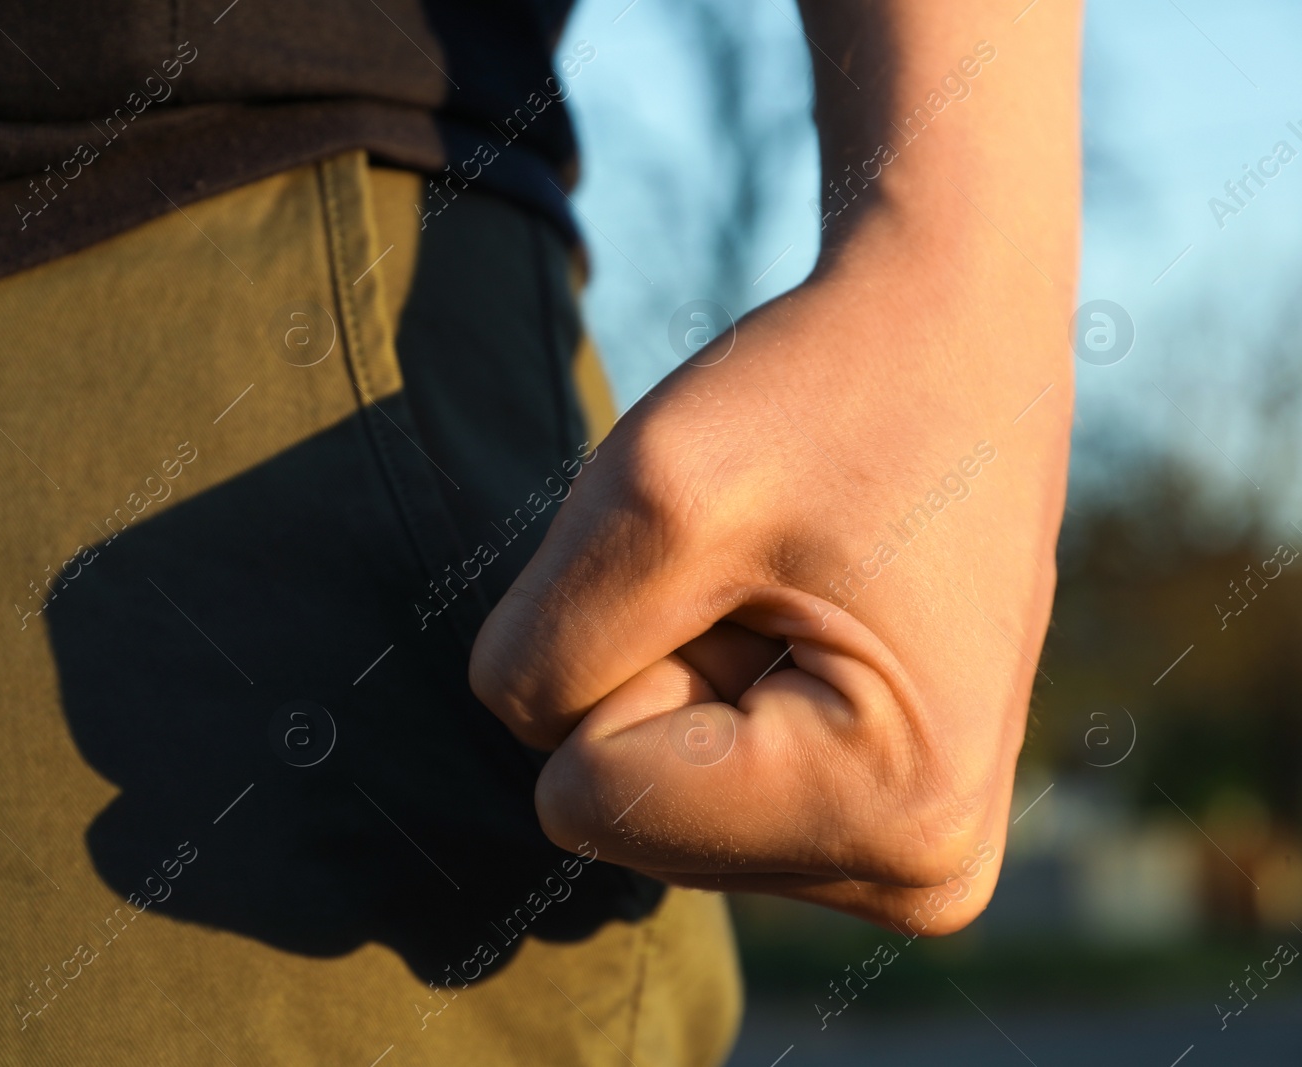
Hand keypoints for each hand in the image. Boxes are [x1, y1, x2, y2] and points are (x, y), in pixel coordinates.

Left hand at [469, 0, 1081, 930]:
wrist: (954, 334)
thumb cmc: (821, 394)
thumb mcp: (646, 496)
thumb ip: (540, 658)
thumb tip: (530, 741)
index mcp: (894, 811)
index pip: (592, 794)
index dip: (623, 651)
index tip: (738, 565)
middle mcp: (923, 868)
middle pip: (628, 815)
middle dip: (655, 674)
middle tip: (761, 572)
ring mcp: (915, 851)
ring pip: (658, 802)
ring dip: (685, 677)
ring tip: (790, 587)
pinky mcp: (889, 819)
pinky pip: (704, 790)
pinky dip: (716, 691)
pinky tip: (805, 615)